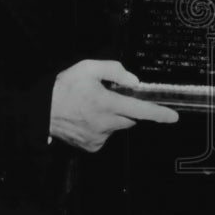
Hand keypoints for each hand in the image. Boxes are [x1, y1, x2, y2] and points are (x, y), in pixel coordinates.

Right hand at [49, 60, 177, 152]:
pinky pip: (105, 136)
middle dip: (127, 109)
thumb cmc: (64, 87)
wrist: (41, 111)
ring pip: (117, 127)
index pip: (140, 110)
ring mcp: (98, 137)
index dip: (159, 114)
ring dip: (112, 118)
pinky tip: (87, 119)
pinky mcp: (92, 146)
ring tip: (92, 108)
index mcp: (106, 103)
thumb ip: (114, 70)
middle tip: (109, 99)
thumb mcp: (88, 68)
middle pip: (130, 118)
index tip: (173, 117)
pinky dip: (102, 128)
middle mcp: (105, 123)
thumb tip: (134, 81)